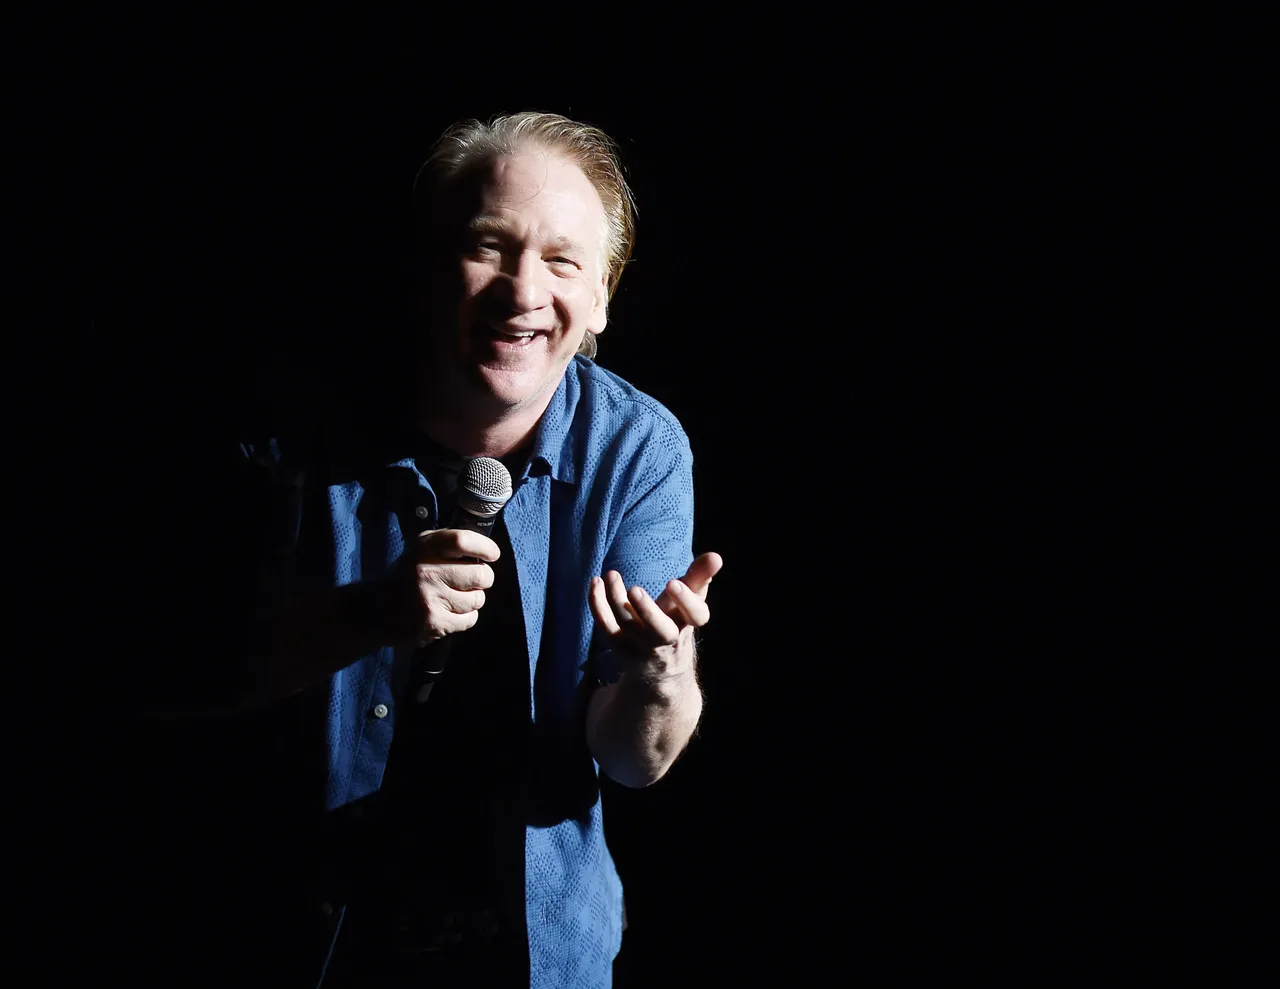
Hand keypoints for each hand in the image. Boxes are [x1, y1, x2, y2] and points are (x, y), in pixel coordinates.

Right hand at [386, 528, 498, 646]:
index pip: (463, 541)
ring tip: (454, 597)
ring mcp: (431, 600)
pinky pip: (470, 619)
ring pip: (478, 599)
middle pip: (481, 575)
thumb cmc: (406, 576)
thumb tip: (485, 547)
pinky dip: (465, 617)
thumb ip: (449, 543)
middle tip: (471, 580)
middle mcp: (427, 572)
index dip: (485, 547)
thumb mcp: (420, 549)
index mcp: (424, 549)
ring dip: (472, 599)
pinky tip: (449, 612)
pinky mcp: (435, 624)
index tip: (492, 554)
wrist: (373, 610)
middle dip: (482, 578)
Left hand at [588, 552, 722, 681]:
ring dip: (616, 598)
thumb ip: (699, 577)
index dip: (686, 600)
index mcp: (688, 624)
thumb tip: (716, 556)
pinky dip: (598, 605)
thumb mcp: (688, 602)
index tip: (672, 582)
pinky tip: (596, 583)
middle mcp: (667, 640)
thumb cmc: (676, 622)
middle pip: (660, 631)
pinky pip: (607, 627)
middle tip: (635, 589)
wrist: (659, 668)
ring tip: (612, 574)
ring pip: (628, 625)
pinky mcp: (621, 649)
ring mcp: (642, 647)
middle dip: (648, 611)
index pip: (696, 616)